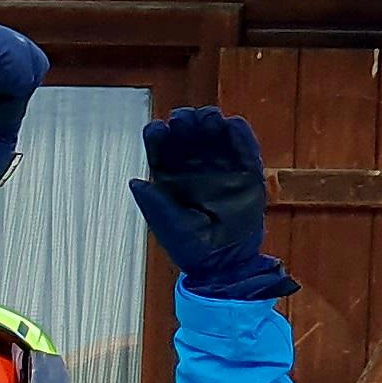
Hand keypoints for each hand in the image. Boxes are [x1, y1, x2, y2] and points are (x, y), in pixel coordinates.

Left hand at [129, 107, 296, 301]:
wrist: (224, 263)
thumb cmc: (191, 248)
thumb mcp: (169, 226)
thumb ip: (153, 204)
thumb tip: (135, 181)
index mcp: (168, 176)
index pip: (159, 146)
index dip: (157, 134)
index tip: (158, 130)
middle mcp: (192, 167)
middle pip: (185, 132)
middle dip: (184, 121)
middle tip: (184, 120)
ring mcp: (220, 166)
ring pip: (213, 133)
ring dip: (209, 120)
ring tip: (207, 119)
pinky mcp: (246, 172)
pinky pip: (244, 146)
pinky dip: (239, 133)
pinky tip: (231, 125)